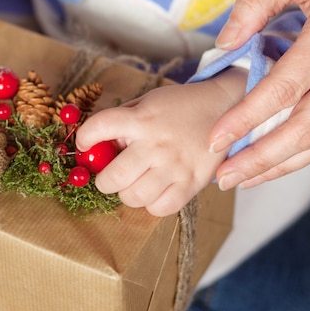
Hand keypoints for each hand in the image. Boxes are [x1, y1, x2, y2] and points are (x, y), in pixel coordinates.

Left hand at [76, 68, 245, 216]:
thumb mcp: (148, 101)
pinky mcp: (192, 183)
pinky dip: (150, 204)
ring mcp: (175, 166)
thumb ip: (123, 120)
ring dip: (126, 193)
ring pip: (134, 197)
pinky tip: (153, 191)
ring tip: (133, 184)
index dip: (84, 139)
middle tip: (109, 176)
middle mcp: (156, 144)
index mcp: (142, 120)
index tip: (84, 145)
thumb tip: (96, 145)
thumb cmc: (180, 106)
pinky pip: (161, 208)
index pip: (99, 128)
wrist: (225, 107)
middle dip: (103, 180)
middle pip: (113, 177)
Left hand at [209, 0, 309, 189]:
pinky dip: (307, 153)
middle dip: (261, 158)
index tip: (215, 139)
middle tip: (226, 176)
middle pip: (306, 128)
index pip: (283, 89)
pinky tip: (279, 161)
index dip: (245, 119)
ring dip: (282, 165)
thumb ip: (256, 4)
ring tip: (245, 178)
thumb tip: (225, 44)